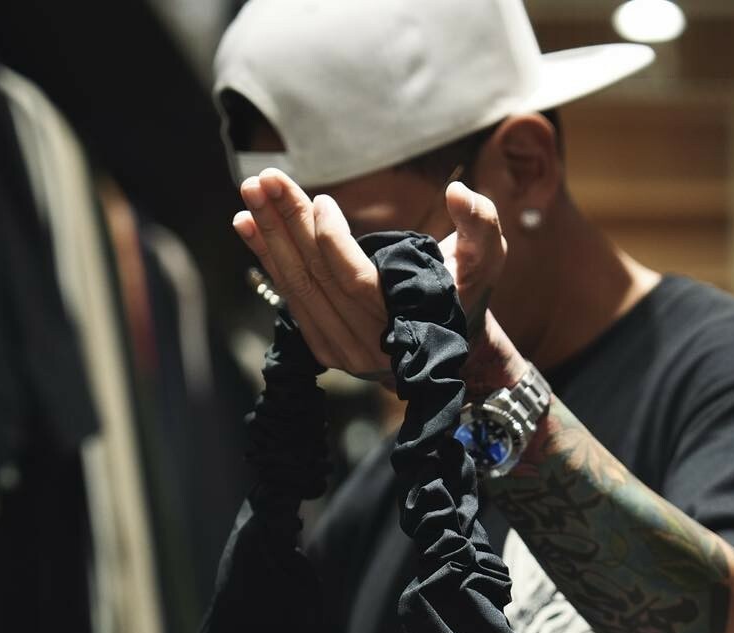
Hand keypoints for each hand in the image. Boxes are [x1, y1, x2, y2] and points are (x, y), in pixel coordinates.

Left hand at [233, 170, 527, 393]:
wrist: (449, 350)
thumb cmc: (464, 293)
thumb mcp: (486, 258)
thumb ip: (481, 224)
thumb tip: (458, 191)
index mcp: (404, 324)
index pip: (355, 281)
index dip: (332, 240)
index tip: (323, 200)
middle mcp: (367, 345)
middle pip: (318, 280)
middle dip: (288, 226)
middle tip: (265, 180)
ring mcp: (341, 351)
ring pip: (298, 288)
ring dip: (270, 239)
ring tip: (251, 193)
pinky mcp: (323, 347)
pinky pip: (291, 298)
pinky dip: (268, 260)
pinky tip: (247, 225)